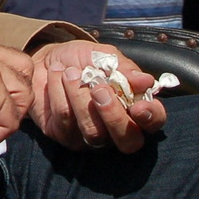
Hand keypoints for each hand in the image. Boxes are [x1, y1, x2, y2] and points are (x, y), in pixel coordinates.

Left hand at [28, 41, 166, 152]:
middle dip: (114, 116)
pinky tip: (57, 75)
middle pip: (127, 142)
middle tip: (98, 89)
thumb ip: (124, 69)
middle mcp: (116, 129)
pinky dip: (60, 93)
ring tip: (70, 72)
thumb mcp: (103, 56)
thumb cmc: (81, 60)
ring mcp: (90, 137)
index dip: (150, 118)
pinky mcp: (65, 136)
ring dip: (80, 97)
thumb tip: (146, 81)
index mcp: (133, 108)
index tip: (138, 105)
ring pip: (94, 132)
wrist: (46, 59)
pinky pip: (66, 122)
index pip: (153, 123)